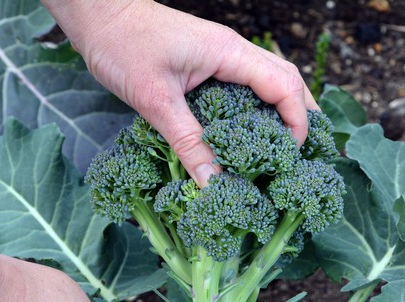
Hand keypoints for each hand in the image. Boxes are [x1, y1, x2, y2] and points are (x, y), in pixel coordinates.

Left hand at [43, 0, 318, 185]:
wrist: (100, 14)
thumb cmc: (123, 45)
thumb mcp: (155, 99)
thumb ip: (187, 141)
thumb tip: (212, 183)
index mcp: (229, 53)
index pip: (284, 87)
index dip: (296, 123)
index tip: (292, 157)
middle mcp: (233, 51)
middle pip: (288, 80)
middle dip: (302, 116)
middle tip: (304, 154)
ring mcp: (221, 55)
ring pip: (270, 80)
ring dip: (284, 110)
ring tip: (287, 147)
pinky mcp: (207, 62)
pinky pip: (245, 84)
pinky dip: (257, 107)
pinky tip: (250, 132)